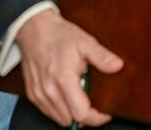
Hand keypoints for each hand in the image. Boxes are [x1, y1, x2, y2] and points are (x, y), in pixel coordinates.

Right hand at [15, 9, 123, 126]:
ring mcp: (38, 95)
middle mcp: (49, 91)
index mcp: (64, 80)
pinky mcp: (32, 95)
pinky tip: (66, 93)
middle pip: (71, 120)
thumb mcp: (85, 42)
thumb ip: (102, 57)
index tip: (106, 112)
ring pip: (60, 119)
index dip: (97, 117)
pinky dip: (59, 109)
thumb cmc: (60, 35)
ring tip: (78, 93)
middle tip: (92, 98)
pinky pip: (49, 113)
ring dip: (71, 112)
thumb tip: (118, 66)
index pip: (82, 114)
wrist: (35, 29)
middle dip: (85, 114)